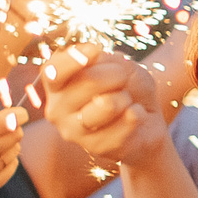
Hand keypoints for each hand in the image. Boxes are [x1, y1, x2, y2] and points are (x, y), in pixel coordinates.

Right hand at [0, 104, 28, 197]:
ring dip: (11, 143)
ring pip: (15, 150)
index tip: (22, 113)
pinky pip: (13, 165)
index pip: (4, 123)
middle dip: (14, 128)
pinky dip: (9, 158)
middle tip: (6, 127)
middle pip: (14, 135)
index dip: (19, 116)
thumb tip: (20, 117)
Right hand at [43, 49, 166, 169]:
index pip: (52, 70)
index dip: (73, 58)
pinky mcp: (96, 147)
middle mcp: (57, 108)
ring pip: (107, 104)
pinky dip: (138, 114)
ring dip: (126, 98)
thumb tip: (98, 58)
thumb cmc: (128, 89)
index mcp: (57, 85)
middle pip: (87, 81)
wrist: (145, 124)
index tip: (95, 50)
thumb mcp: (123, 66)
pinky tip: (133, 117)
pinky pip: (126, 121)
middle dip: (117, 75)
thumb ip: (109, 60)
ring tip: (126, 102)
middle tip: (124, 80)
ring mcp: (73, 130)